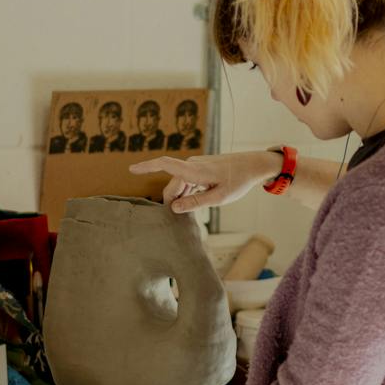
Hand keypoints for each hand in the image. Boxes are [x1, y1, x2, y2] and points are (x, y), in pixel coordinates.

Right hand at [129, 152, 282, 213]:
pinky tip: (194, 203)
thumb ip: (195, 203)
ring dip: (181, 197)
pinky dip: (187, 192)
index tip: (131, 169)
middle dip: (171, 200)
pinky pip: (187, 181)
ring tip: (190, 213)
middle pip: (172, 184)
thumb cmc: (238, 181)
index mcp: (194, 171)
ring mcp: (196, 166)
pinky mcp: (200, 168)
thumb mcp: (218, 198)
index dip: (146, 167)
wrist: (253, 166)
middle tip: (178, 220)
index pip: (165, 165)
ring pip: (179, 184)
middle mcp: (192, 165)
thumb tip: (174, 208)